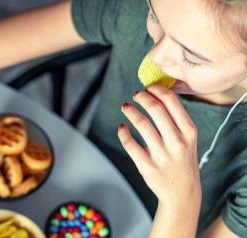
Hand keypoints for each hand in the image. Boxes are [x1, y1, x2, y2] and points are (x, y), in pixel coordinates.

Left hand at [117, 85, 200, 205]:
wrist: (182, 192)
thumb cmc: (182, 160)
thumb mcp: (188, 139)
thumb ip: (175, 120)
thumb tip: (153, 95)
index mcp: (189, 132)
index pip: (171, 102)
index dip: (156, 90)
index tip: (148, 87)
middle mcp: (177, 142)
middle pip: (155, 109)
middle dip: (142, 97)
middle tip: (135, 95)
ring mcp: (162, 156)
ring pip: (141, 124)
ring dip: (130, 111)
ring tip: (126, 107)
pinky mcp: (148, 167)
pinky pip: (130, 144)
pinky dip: (123, 133)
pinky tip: (122, 128)